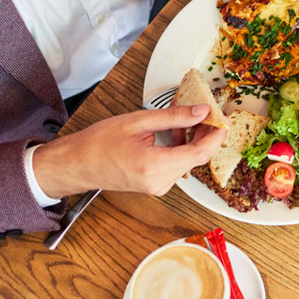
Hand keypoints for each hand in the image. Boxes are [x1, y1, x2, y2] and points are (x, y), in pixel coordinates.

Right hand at [32, 105, 225, 198]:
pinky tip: (174, 133)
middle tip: (207, 111)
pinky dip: (181, 148)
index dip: (216, 135)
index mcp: (155, 166)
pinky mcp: (155, 185)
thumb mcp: (139, 121)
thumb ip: (174, 117)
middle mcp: (159, 182)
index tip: (223, 118)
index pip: (200, 153)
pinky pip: (177, 165)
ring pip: (188, 161)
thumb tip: (202, 111)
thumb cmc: (100, 142)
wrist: (76, 164)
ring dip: (193, 140)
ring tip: (186, 119)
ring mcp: (157, 187)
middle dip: (206, 134)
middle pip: (197, 157)